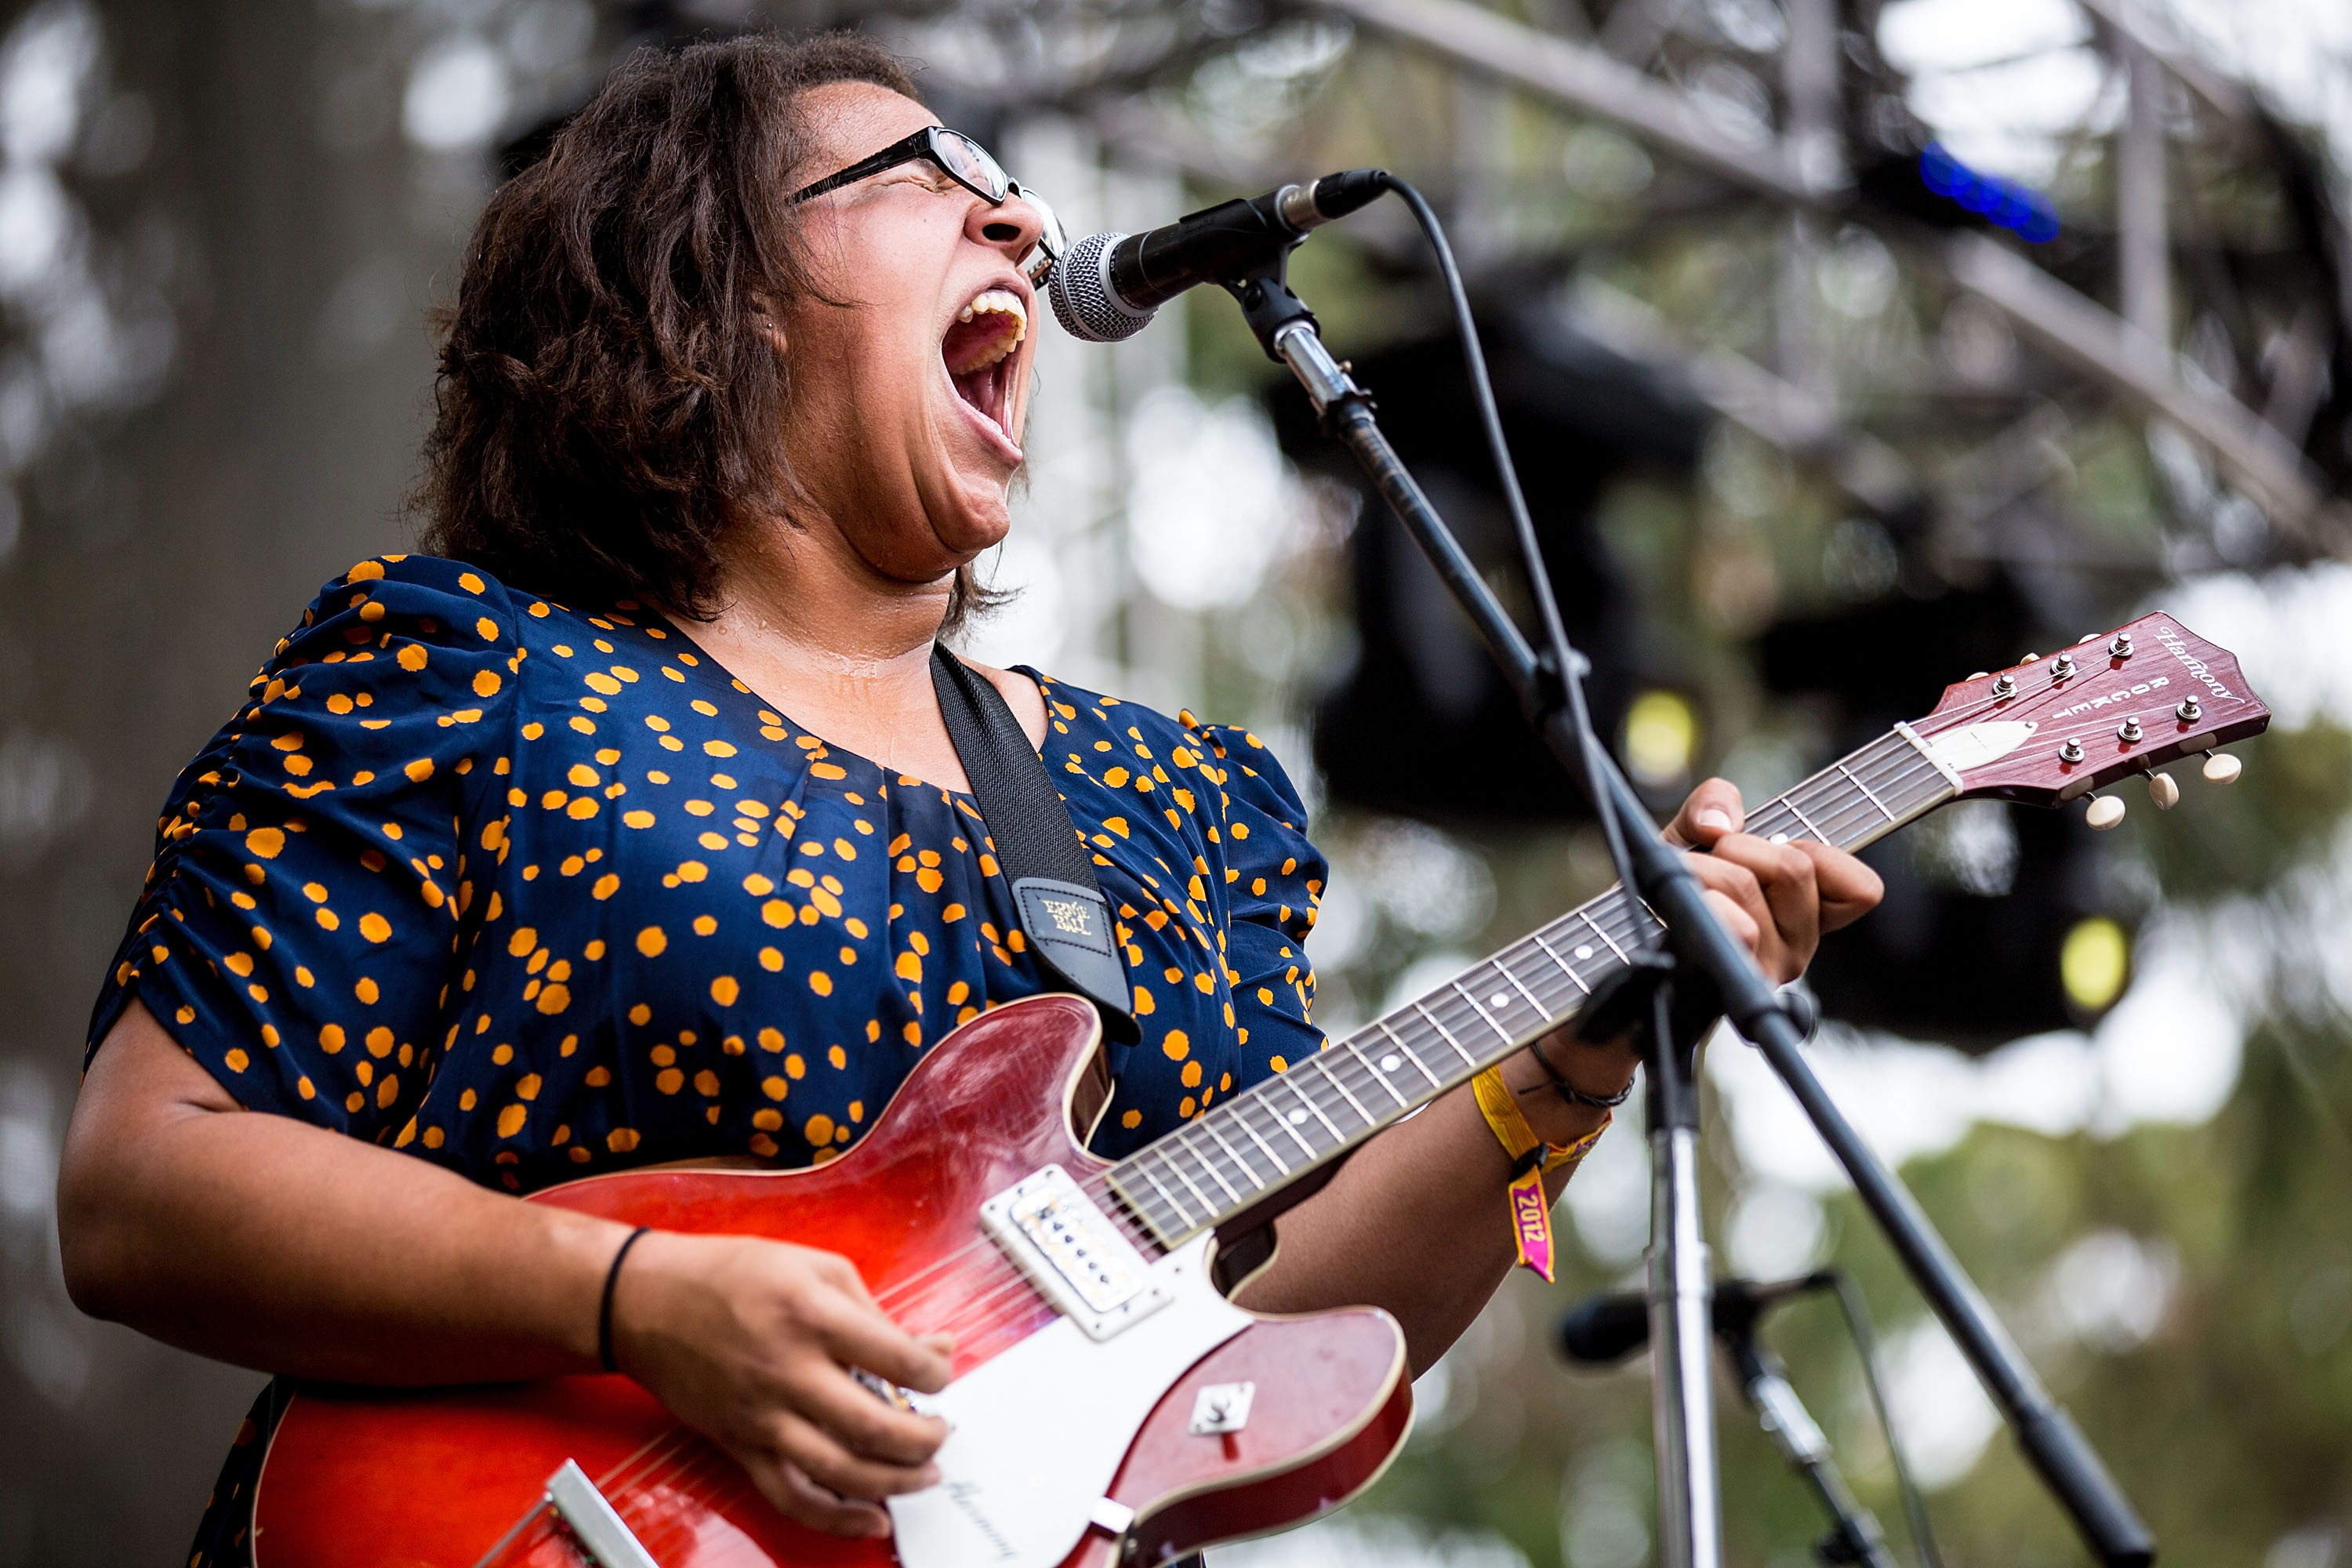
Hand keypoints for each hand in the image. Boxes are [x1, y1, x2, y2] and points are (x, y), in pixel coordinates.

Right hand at [610, 1230, 954, 1537]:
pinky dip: (836, 1518)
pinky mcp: (741, 1445)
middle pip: (876, 1426)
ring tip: (923, 1475)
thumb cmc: (730, 1274)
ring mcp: (762, 1415)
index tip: (940, 1372)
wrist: (647, 1302)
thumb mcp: (814, 1266)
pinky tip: (871, 1518)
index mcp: (813, 1315)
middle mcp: (788, 1370)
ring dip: (896, 1482)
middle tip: (939, 1431)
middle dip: (924, 1438)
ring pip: (841, 1472)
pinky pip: (791, 1496)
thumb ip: (875, 1311)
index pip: (897, 1358)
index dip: (936, 1372)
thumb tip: (929, 1345)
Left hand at [1662, 778, 1883, 982]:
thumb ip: (1715, 804)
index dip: (1824, 854)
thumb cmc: (1673, 888)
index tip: (1780, 847)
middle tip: (1710, 861)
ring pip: (1746, 887)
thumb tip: (1717, 824)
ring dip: (1701, 866)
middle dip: (1739, 845)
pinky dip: (1697, 897)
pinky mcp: (1726, 984)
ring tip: (1683, 882)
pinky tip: (1678, 904)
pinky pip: (1728, 926)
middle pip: (1794, 868)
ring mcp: (1764, 971)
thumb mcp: (1696, 832)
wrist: (1620, 943)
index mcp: (1807, 914)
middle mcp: (1796, 949)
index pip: (1861, 891)